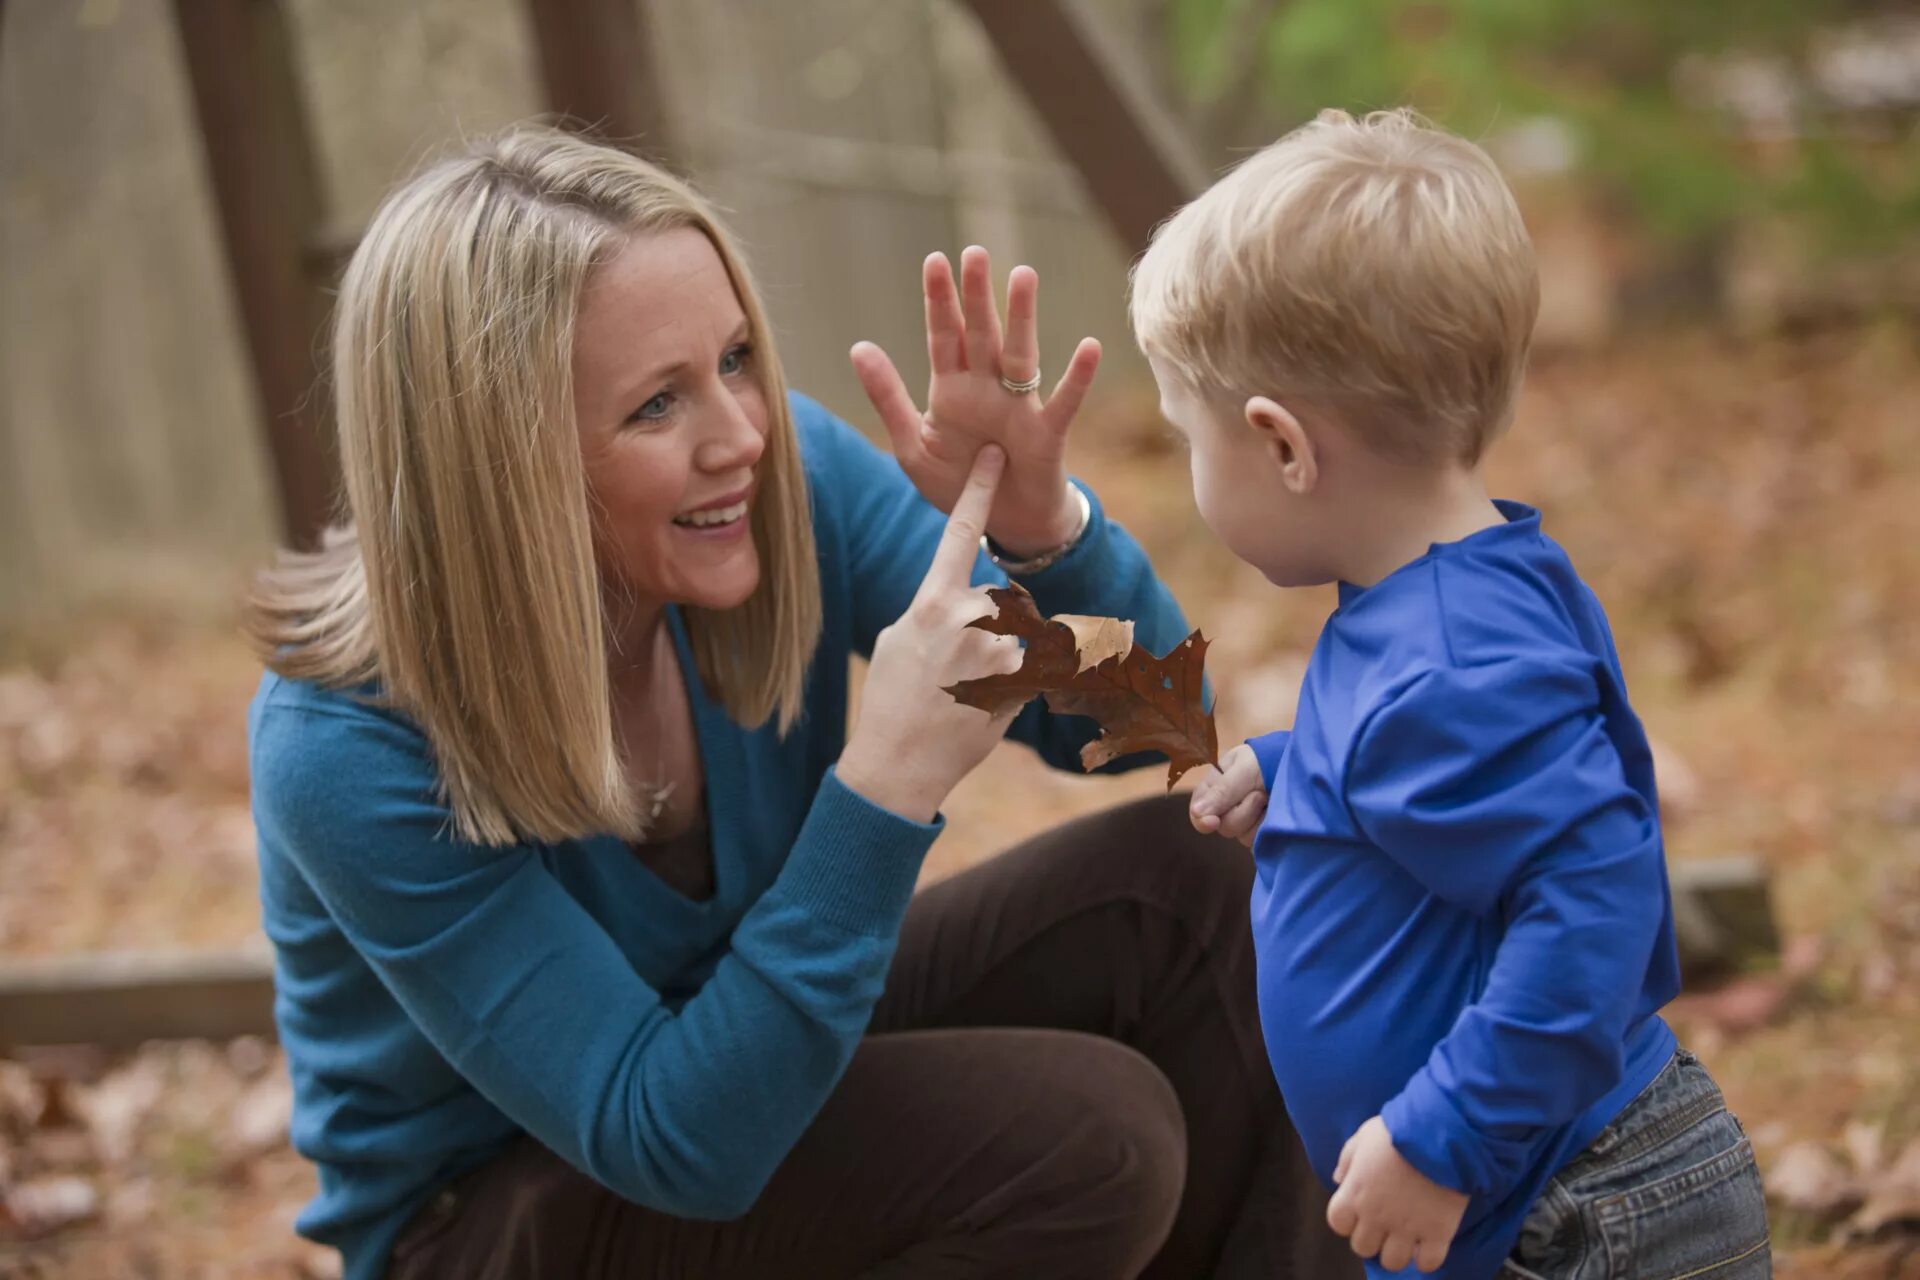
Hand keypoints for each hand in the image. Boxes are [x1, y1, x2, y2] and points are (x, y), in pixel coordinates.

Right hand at [838, 446, 1023, 822]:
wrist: (899, 764)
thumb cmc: (891, 699)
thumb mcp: (899, 638)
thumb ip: (935, 608)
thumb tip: (961, 600)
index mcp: (932, 600)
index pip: (959, 533)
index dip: (978, 491)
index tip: (995, 455)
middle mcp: (970, 618)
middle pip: (1002, 598)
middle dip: (992, 625)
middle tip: (957, 666)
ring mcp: (1001, 650)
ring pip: (1019, 634)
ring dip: (1003, 657)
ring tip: (964, 692)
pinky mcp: (1022, 681)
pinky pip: (1032, 666)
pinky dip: (1016, 682)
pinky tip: (982, 706)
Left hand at [850, 246, 1101, 557]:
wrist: (1002, 525)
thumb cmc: (958, 485)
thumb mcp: (912, 446)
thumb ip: (888, 397)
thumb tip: (858, 346)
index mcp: (952, 389)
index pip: (944, 335)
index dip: (939, 300)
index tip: (935, 261)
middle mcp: (986, 389)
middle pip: (981, 333)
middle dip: (977, 294)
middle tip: (975, 252)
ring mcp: (1019, 408)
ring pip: (1020, 354)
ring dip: (1022, 317)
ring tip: (1023, 276)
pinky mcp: (1046, 434)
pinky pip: (1063, 402)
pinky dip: (1076, 378)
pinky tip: (1089, 348)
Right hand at [1188, 743, 1266, 845]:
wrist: (1304, 764)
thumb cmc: (1269, 758)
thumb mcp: (1244, 768)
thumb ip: (1223, 791)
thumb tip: (1198, 813)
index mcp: (1215, 787)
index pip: (1198, 812)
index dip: (1202, 820)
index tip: (1213, 821)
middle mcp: (1228, 806)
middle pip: (1223, 826)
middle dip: (1242, 813)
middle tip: (1259, 794)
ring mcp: (1248, 821)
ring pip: (1242, 836)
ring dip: (1258, 819)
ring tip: (1270, 798)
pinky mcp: (1264, 832)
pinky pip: (1260, 842)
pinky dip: (1269, 829)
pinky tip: (1276, 813)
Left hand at [1327, 1116, 1468, 1274]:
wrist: (1439, 1131)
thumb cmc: (1398, 1130)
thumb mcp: (1363, 1136)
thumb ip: (1347, 1160)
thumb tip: (1338, 1180)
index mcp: (1354, 1192)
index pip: (1337, 1223)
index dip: (1348, 1219)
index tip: (1360, 1210)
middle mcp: (1376, 1215)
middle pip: (1362, 1247)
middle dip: (1372, 1237)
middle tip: (1386, 1224)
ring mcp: (1407, 1227)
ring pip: (1392, 1262)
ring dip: (1398, 1251)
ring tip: (1407, 1236)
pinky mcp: (1437, 1232)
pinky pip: (1428, 1263)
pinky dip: (1427, 1258)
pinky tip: (1429, 1243)